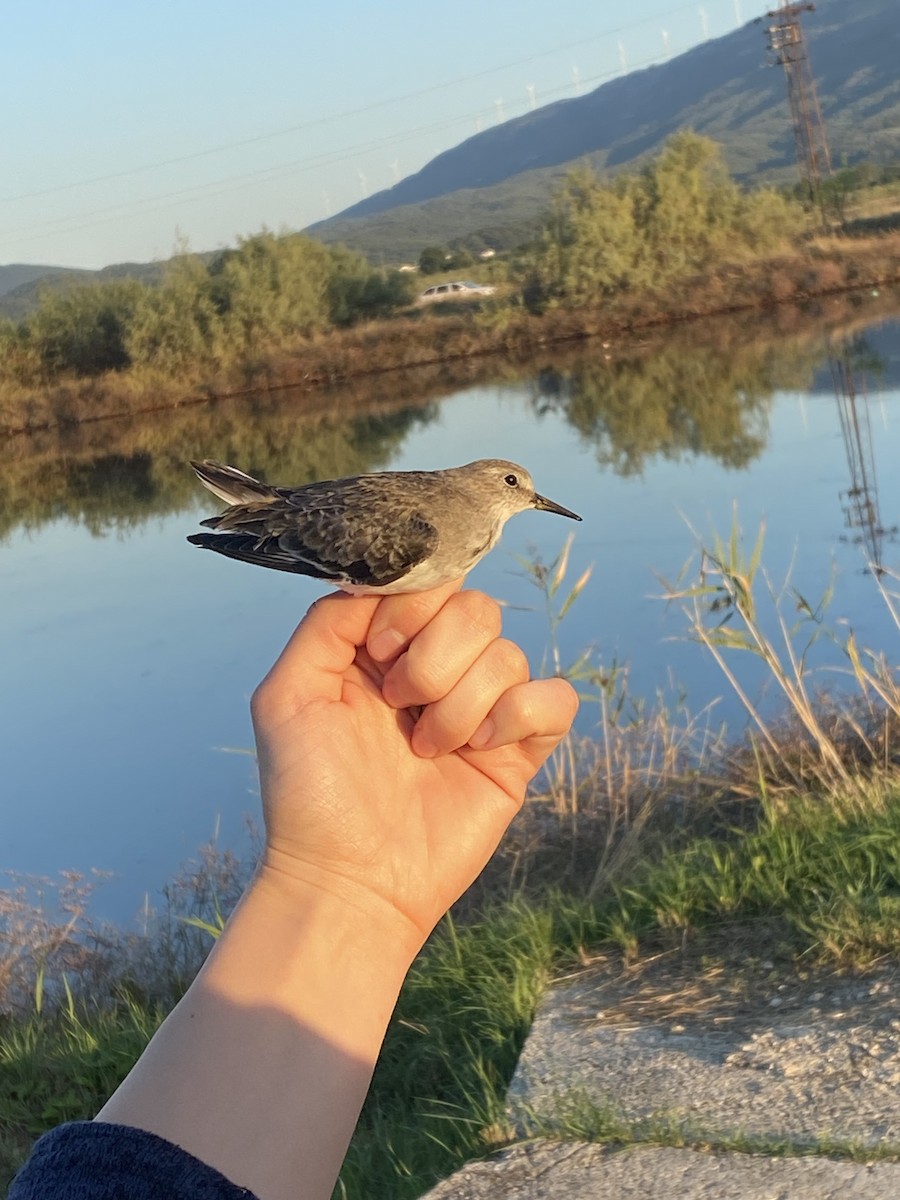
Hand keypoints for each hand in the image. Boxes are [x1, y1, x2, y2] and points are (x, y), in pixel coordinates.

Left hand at [251, 581, 578, 942]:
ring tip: (426, 750)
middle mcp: (438, 671)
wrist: (349, 881)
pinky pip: (556, 699)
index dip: (413, 608)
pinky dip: (520, 715)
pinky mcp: (518, 752)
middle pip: (478, 608)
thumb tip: (378, 581)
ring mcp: (482, 709)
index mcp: (387, 648)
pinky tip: (481, 749)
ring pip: (510, 654)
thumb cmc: (308, 795)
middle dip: (436, 658)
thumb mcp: (287, 694)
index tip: (380, 653)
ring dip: (462, 704)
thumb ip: (327, 623)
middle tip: (400, 706)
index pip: (431, 582)